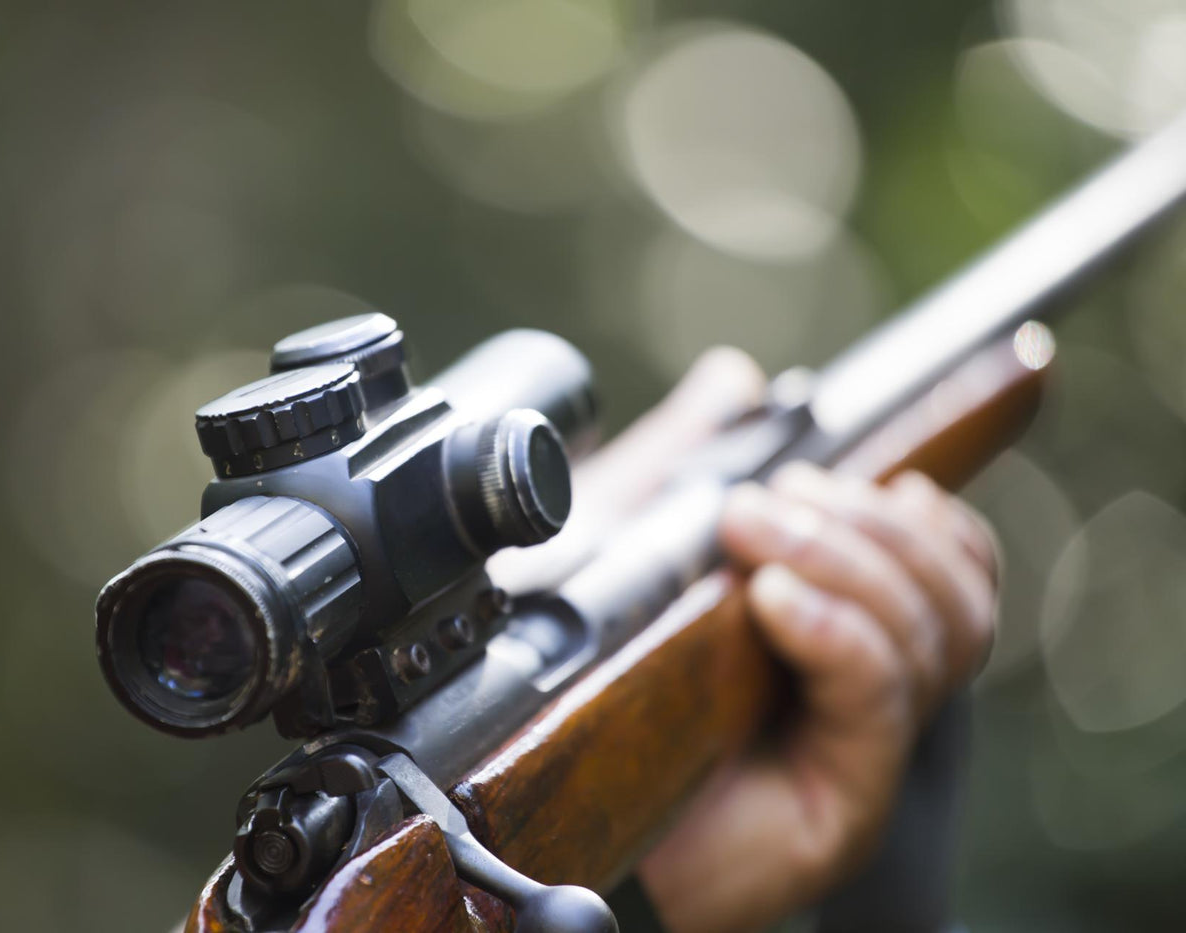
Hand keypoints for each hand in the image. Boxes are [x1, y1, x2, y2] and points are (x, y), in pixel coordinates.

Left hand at [624, 362, 998, 932]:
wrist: (550, 818)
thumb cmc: (589, 684)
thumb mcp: (630, 547)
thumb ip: (686, 465)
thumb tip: (739, 382)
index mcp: (840, 628)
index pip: (947, 565)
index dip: (928, 514)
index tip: (866, 468)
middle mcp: (869, 687)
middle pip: (952, 591)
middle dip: (867, 521)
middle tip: (765, 499)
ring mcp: (864, 743)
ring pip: (935, 634)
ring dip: (850, 559)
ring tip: (756, 532)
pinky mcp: (847, 798)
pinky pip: (878, 696)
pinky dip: (836, 629)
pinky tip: (773, 599)